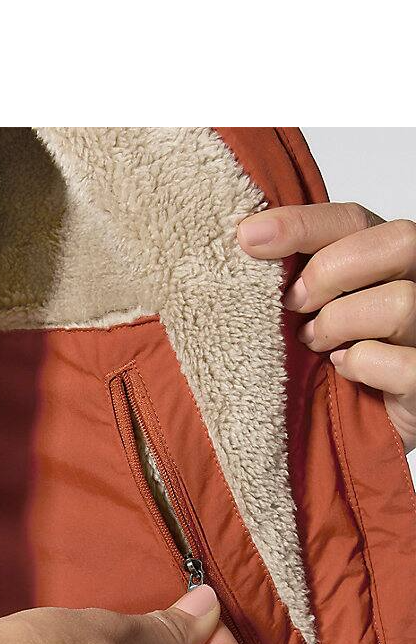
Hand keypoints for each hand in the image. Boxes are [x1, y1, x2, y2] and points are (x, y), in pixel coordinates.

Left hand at [238, 204, 415, 452]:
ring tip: (315, 344)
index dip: (300, 224)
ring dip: (340, 323)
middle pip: (397, 242)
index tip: (247, 237)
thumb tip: (244, 241)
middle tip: (292, 305)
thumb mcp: (314, 307)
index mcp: (390, 257)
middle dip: (328, 273)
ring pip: (400, 303)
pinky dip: (363, 365)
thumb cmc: (335, 356)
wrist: (361, 424)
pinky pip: (404, 364)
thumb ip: (297, 273)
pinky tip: (344, 369)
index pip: (353, 218)